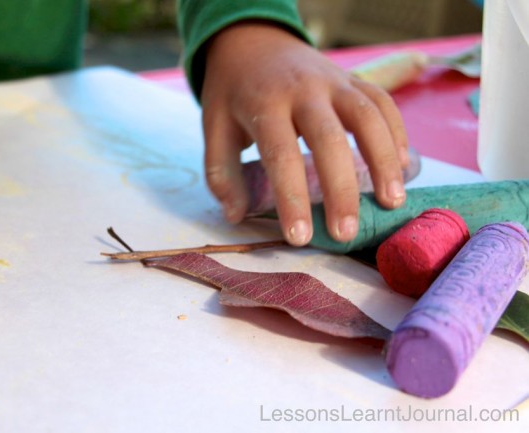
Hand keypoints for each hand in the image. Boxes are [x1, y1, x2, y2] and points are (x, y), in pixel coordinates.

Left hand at [201, 21, 408, 245]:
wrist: (252, 41)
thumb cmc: (233, 92)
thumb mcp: (213, 126)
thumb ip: (221, 172)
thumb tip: (237, 215)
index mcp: (264, 104)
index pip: (280, 155)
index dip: (291, 199)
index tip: (299, 237)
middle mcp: (302, 89)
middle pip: (329, 139)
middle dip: (341, 190)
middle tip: (346, 234)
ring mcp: (333, 80)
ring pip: (367, 116)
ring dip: (384, 160)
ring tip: (392, 202)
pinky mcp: (353, 78)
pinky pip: (382, 102)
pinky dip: (396, 133)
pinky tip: (402, 167)